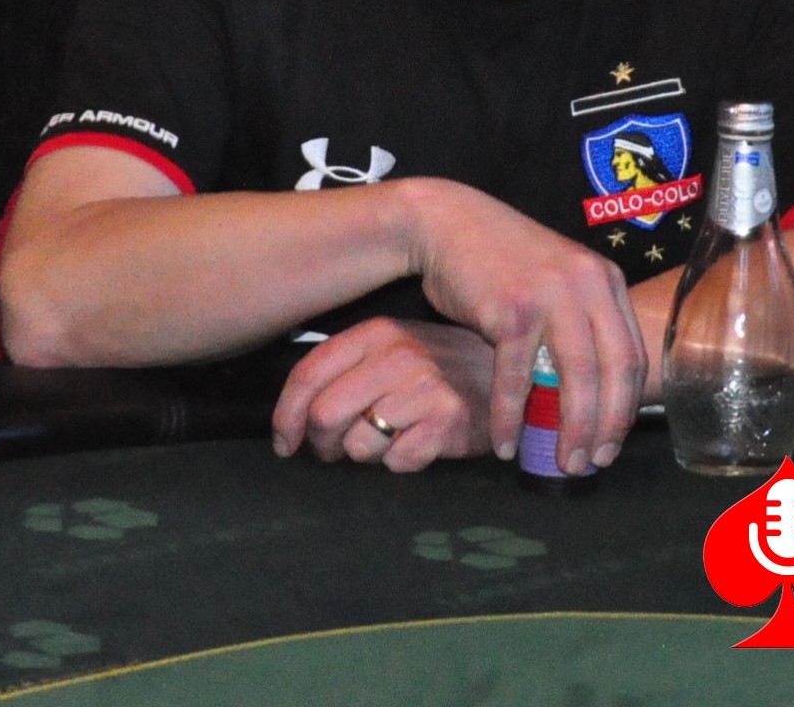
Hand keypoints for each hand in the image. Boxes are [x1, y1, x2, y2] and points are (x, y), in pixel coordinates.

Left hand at [270, 318, 494, 471]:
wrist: (509, 372)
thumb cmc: (441, 368)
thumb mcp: (392, 350)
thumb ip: (346, 373)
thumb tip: (295, 421)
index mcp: (375, 333)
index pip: (308, 375)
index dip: (286, 416)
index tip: (284, 443)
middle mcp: (396, 355)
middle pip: (325, 415)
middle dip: (323, 443)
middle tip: (337, 450)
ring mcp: (423, 386)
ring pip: (359, 445)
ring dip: (366, 454)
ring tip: (390, 440)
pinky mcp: (446, 419)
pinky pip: (397, 462)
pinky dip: (402, 462)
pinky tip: (419, 443)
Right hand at [397, 178, 644, 475]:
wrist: (446, 222)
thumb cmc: (498, 260)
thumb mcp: (556, 278)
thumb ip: (579, 320)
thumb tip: (590, 390)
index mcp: (604, 280)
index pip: (633, 355)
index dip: (626, 406)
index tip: (612, 440)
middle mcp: (588, 285)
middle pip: (614, 372)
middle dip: (606, 427)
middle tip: (591, 462)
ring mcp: (552, 296)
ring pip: (576, 378)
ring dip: (570, 430)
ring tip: (561, 462)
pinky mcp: (513, 310)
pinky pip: (517, 378)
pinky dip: (511, 416)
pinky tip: (505, 442)